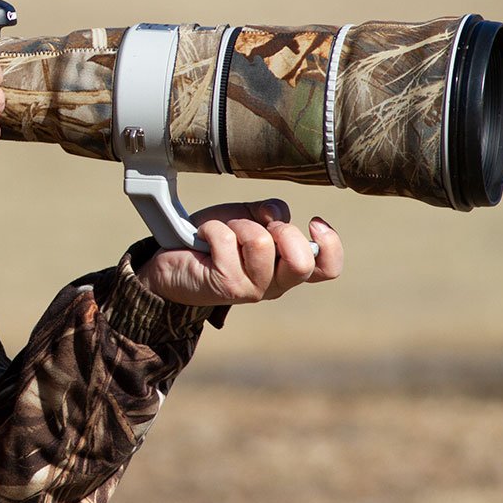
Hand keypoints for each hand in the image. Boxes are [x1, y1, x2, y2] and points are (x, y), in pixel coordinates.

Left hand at [134, 200, 342, 306]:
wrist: (172, 261)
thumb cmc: (213, 240)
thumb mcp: (245, 218)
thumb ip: (268, 213)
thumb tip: (277, 214)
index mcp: (286, 268)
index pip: (327, 269)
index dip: (331, 244)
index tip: (313, 222)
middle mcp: (275, 284)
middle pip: (302, 261)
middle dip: (281, 231)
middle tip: (256, 227)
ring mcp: (252, 289)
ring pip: (261, 242)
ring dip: (238, 225)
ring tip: (223, 232)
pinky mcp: (227, 286)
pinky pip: (227, 240)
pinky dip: (213, 227)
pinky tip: (204, 236)